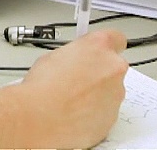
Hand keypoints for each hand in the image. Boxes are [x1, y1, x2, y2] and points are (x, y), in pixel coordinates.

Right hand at [0, 29, 128, 148]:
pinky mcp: (113, 117)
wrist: (40, 118)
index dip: (105, 46)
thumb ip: (75, 55)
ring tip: (72, 99)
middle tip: (78, 79)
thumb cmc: (42, 87)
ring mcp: (116, 94)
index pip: (116, 37)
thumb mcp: (53, 56)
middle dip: (100, 72)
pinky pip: (107, 111)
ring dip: (97, 93)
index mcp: (99, 46)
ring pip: (112, 91)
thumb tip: (76, 60)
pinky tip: (74, 113)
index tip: (98, 51)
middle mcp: (113, 68)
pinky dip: (95, 113)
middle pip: (114, 67)